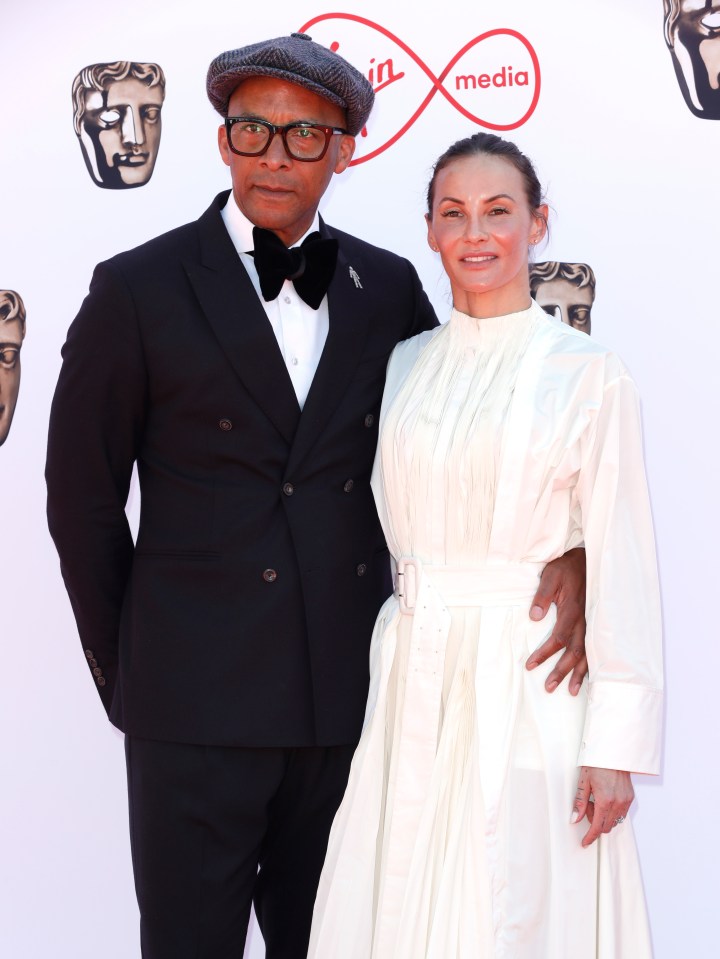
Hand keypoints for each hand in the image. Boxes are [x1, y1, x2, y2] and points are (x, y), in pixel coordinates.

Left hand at [525, 547, 586, 694]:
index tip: (530, 665)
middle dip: (562, 671)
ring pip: (588, 653)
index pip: (558, 638)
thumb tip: (534, 617)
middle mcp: (584, 620)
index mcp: (572, 610)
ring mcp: (593, 623)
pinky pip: (595, 648)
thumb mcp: (550, 575)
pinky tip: (589, 676)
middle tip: (549, 687)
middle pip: (574, 651)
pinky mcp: (596, 623)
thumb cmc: (566, 568)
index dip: (544, 654)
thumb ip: (542, 595)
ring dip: (579, 673)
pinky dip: (592, 664)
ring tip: (572, 691)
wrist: (588, 561)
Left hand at [571, 766, 633, 846]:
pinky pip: (621, 813)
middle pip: (606, 826)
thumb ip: (579, 802)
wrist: (613, 753)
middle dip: (595, 822)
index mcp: (605, 800)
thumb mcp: (584, 782)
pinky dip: (612, 812)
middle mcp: (618, 803)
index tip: (585, 842)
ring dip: (604, 817)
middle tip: (587, 806)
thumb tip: (574, 819)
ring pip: (614, 821)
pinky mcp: (630, 798)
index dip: (590, 837)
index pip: (597, 827)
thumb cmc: (597, 764)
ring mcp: (626, 801)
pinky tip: (605, 799)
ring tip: (596, 799)